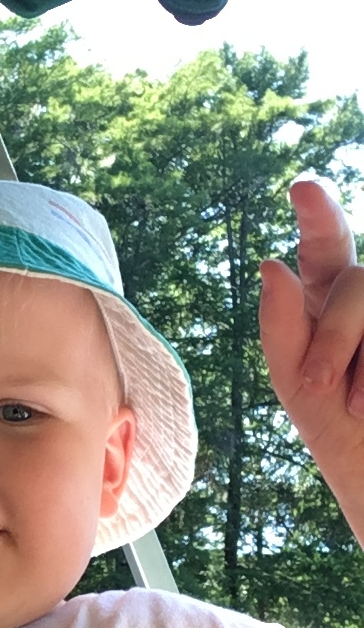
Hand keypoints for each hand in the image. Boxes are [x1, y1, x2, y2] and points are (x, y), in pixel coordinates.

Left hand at [259, 177, 363, 542]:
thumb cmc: (345, 437)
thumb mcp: (300, 386)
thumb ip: (282, 328)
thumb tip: (272, 263)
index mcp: (332, 300)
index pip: (326, 246)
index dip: (319, 214)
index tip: (303, 190)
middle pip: (356, 281)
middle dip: (335, 334)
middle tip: (317, 384)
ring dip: (358, 354)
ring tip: (356, 408)